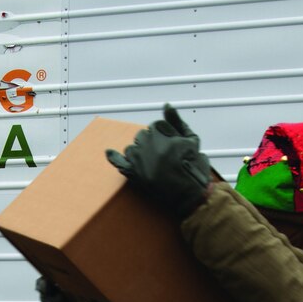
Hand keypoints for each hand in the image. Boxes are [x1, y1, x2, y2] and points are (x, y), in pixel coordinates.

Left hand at [106, 104, 211, 220]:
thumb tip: (166, 105)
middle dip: (150, 145)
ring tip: (152, 166)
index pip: (155, 127)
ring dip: (138, 153)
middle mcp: (149, 143)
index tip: (169, 149)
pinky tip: (109, 153)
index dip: (163, 138)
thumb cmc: (193, 167)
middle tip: (162, 159)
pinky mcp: (133, 174)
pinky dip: (114, 157)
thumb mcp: (191, 140)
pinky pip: (119, 161)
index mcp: (163, 133)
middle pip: (142, 136)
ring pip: (132, 148)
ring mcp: (139, 159)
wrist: (189, 196)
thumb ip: (177, 121)